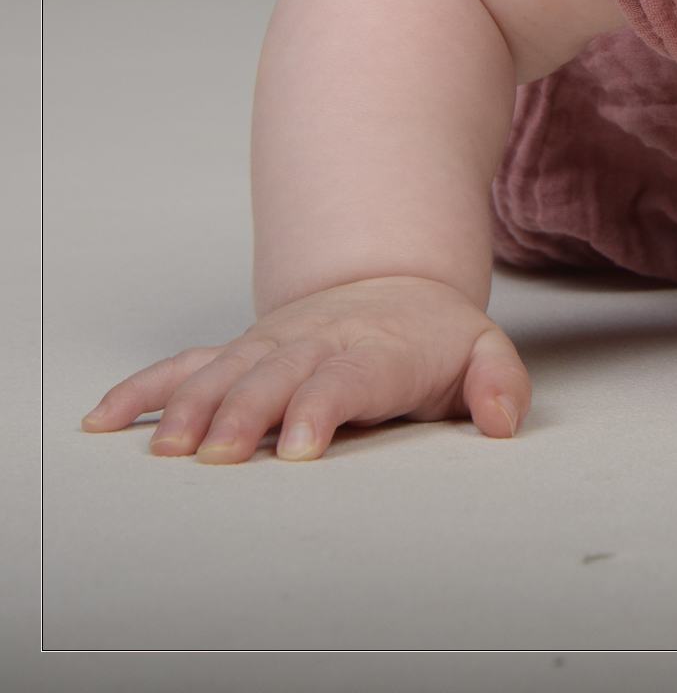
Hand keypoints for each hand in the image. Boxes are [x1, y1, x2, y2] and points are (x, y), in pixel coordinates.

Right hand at [79, 275, 529, 463]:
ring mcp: (272, 344)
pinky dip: (145, 387)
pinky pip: (186, 365)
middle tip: (217, 455)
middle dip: (244, 413)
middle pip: (275, 376)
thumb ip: (498, 384)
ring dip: (191, 406)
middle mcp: (317, 342)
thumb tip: (503, 421)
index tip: (296, 447)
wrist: (395, 288)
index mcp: (377, 349)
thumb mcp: (483, 353)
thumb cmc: (435, 338)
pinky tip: (106, 417)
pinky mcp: (240, 351)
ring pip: (224, 371)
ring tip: (165, 447)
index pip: (346, 378)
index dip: (319, 408)